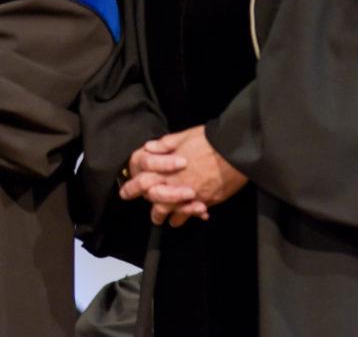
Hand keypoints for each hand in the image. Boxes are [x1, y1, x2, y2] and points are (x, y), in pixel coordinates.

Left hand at [120, 126, 246, 227]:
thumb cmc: (207, 140)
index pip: (144, 181)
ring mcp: (192, 195)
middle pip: (158, 202)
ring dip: (170, 216)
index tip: (125, 194)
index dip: (132, 188)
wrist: (233, 150)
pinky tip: (189, 217)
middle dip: (154, 211)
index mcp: (167, 168)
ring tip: (168, 221)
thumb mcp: (183, 137)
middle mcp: (177, 184)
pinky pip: (193, 213)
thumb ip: (165, 145)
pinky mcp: (207, 200)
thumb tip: (149, 148)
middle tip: (154, 216)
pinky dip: (189, 216)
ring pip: (174, 212)